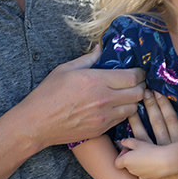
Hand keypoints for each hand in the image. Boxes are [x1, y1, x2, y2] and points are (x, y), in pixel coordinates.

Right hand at [20, 45, 144, 148]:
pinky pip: (122, 120)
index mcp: (95, 80)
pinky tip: (115, 107)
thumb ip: (87, 59)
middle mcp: (104, 99)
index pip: (132, 77)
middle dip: (140, 86)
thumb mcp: (65, 69)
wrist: (37, 124)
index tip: (137, 71)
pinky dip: (123, 112)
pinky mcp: (101, 129)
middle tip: (135, 82)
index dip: (139, 73)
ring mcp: (104, 117)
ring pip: (133, 108)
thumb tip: (100, 49)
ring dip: (133, 101)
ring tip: (126, 95)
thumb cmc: (47, 94)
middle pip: (138, 93)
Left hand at [115, 138, 176, 178]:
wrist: (166, 161)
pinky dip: (144, 171)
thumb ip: (128, 142)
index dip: (121, 156)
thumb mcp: (138, 142)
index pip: (116, 163)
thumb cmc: (151, 150)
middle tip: (139, 152)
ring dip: (137, 165)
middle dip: (130, 159)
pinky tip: (151, 165)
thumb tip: (122, 142)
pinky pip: (142, 175)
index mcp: (126, 161)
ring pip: (134, 170)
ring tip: (147, 157)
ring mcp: (139, 176)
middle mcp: (130, 170)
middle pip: (126, 166)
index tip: (128, 150)